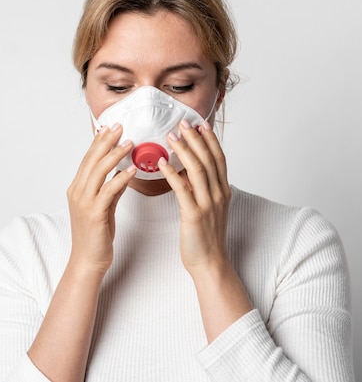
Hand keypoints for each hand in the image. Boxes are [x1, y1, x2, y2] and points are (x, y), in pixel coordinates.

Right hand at [67, 123, 135, 274]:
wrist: (88, 260)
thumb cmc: (95, 236)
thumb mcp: (104, 208)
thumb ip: (111, 189)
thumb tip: (122, 173)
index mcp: (77, 189)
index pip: (88, 159)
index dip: (99, 141)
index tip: (110, 127)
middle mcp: (77, 192)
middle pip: (92, 160)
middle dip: (106, 141)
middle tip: (120, 126)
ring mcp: (84, 202)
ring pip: (98, 171)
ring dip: (115, 155)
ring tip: (130, 142)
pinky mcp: (94, 213)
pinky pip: (108, 190)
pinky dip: (120, 178)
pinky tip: (132, 170)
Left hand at [158, 119, 231, 274]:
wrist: (209, 262)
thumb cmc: (205, 236)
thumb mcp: (209, 207)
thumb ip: (203, 188)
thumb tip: (189, 170)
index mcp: (223, 191)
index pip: (219, 158)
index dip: (211, 140)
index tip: (201, 124)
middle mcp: (219, 193)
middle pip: (209, 158)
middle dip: (196, 138)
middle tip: (183, 122)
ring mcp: (208, 203)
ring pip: (197, 169)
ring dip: (183, 150)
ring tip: (171, 136)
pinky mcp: (194, 214)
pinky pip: (182, 188)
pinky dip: (171, 173)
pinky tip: (161, 163)